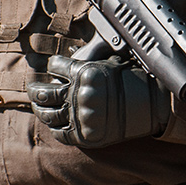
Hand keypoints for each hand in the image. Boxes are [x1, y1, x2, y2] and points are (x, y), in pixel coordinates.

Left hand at [28, 55, 169, 147]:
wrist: (153, 104)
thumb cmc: (133, 79)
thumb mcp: (111, 60)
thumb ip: (91, 56)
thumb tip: (74, 49)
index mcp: (84, 72)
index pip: (55, 66)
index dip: (53, 65)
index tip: (53, 67)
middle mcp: (80, 94)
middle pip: (44, 92)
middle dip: (34, 90)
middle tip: (32, 89)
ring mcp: (81, 116)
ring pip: (47, 114)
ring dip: (39, 109)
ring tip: (38, 106)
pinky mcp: (85, 135)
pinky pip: (60, 134)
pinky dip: (55, 128)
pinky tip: (54, 123)